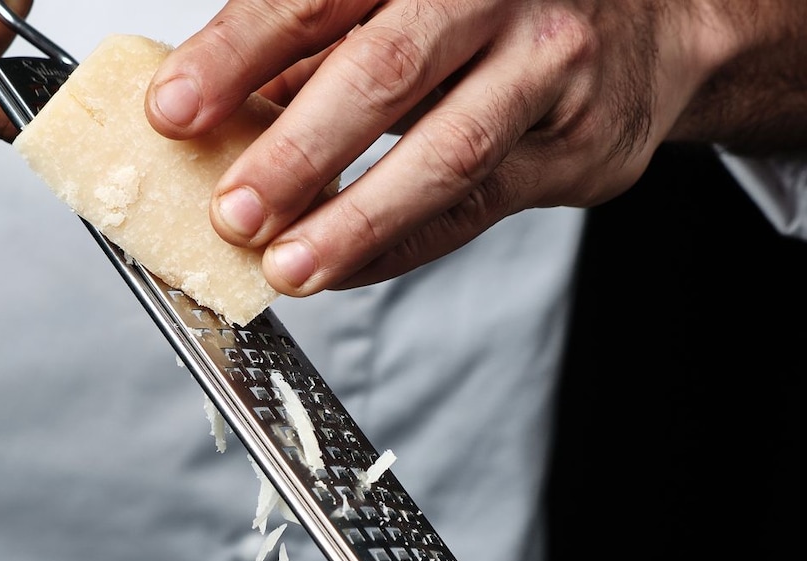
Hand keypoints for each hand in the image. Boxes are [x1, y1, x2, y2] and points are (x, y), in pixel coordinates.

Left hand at [145, 0, 804, 295]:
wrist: (652, 25)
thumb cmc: (495, 10)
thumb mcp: (405, 1)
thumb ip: (318, 44)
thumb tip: (216, 106)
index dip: (237, 54)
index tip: (173, 110)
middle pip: (386, 73)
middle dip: (297, 150)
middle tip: (231, 211)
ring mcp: (546, 70)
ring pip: (444, 154)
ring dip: (355, 221)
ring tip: (287, 265)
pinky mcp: (573, 149)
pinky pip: (474, 210)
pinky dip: (399, 248)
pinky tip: (343, 270)